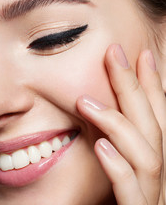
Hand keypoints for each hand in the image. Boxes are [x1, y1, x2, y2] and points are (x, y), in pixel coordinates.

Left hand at [76, 44, 165, 204]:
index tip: (138, 54)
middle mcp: (161, 179)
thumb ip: (112, 151)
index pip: (156, 119)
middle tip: (115, 53)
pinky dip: (119, 168)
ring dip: (119, 124)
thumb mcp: (114, 175)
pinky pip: (133, 193)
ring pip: (149, 156)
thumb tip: (96, 125)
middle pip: (154, 126)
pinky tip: (100, 148)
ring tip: (85, 102)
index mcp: (153, 165)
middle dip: (136, 88)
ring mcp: (154, 198)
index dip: (150, 86)